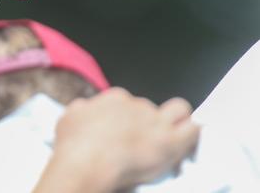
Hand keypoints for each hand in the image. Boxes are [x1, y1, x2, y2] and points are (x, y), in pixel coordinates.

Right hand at [49, 87, 199, 191]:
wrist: (84, 163)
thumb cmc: (73, 147)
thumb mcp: (68, 118)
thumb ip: (81, 110)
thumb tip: (83, 109)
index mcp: (113, 99)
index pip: (130, 103)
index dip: (131, 118)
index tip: (128, 132)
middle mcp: (136, 105)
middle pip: (153, 109)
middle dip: (151, 123)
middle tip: (145, 142)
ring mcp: (154, 121)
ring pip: (179, 111)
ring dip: (176, 124)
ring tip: (172, 140)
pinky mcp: (169, 140)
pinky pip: (193, 128)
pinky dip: (194, 133)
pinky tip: (192, 139)